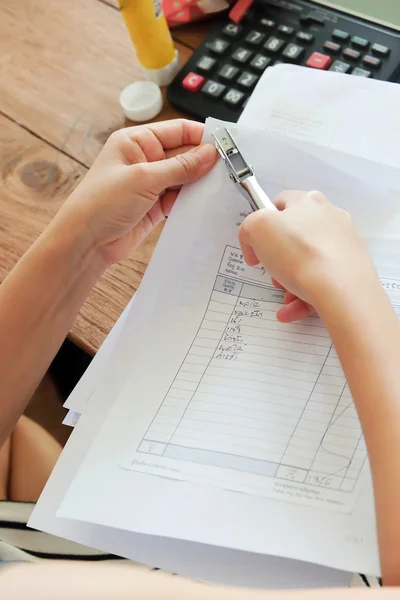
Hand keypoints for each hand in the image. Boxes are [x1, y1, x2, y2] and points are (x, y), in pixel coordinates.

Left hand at [58, 120, 216, 265]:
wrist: (86, 242)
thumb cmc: (101, 203)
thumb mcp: (144, 178)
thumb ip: (180, 166)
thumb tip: (210, 154)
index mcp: (136, 141)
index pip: (177, 130)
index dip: (202, 136)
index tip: (227, 144)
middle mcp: (144, 160)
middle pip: (184, 154)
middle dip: (205, 162)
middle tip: (231, 170)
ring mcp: (150, 184)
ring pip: (185, 179)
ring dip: (200, 183)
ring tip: (223, 187)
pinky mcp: (155, 207)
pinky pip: (180, 199)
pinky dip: (192, 201)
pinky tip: (207, 203)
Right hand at [239, 190, 376, 321]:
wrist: (342, 289)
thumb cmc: (300, 254)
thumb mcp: (256, 228)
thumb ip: (249, 227)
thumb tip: (253, 239)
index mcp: (310, 202)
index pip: (282, 204)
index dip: (263, 222)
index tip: (256, 244)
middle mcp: (331, 219)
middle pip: (295, 236)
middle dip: (278, 258)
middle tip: (270, 273)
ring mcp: (345, 245)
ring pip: (308, 262)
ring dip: (289, 281)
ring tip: (283, 296)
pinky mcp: (352, 269)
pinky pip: (322, 282)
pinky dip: (304, 296)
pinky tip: (291, 310)